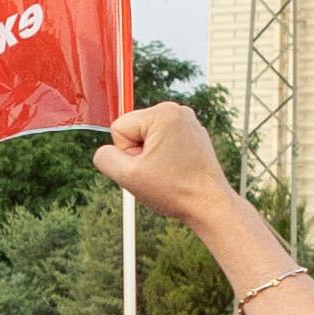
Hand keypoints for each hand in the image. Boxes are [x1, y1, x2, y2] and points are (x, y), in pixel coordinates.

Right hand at [93, 101, 242, 226]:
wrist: (209, 204)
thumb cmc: (174, 190)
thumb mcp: (127, 177)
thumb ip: (104, 158)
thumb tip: (105, 151)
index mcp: (162, 113)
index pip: (119, 129)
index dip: (127, 154)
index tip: (147, 167)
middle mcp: (176, 110)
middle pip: (133, 131)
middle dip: (139, 154)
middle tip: (158, 172)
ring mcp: (187, 121)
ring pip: (147, 138)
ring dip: (151, 157)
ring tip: (169, 172)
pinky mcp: (193, 134)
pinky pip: (163, 142)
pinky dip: (165, 157)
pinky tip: (177, 171)